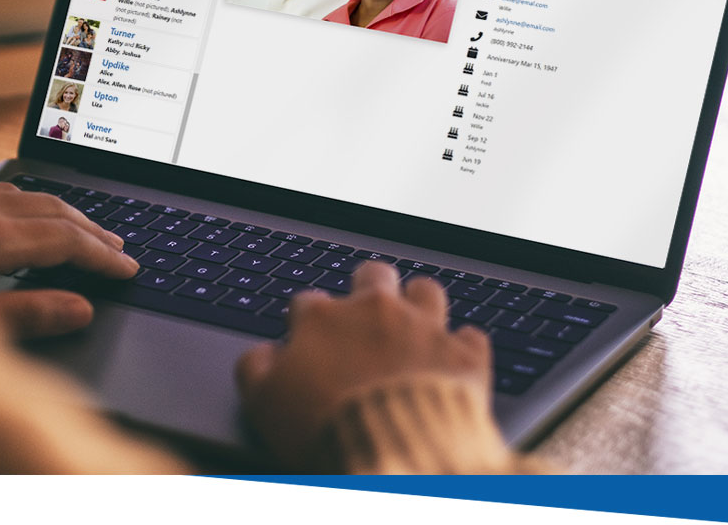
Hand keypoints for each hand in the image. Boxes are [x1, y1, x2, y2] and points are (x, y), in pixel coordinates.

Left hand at [0, 183, 137, 337]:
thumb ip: (27, 314)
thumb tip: (80, 309)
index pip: (66, 240)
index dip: (102, 256)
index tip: (129, 268)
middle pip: (55, 211)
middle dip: (93, 230)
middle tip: (122, 248)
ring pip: (28, 196)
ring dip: (64, 214)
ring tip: (87, 230)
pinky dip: (30, 203)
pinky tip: (27, 214)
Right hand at [236, 262, 490, 468]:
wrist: (393, 452)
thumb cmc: (325, 427)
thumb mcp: (264, 404)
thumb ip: (256, 370)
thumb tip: (261, 356)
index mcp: (323, 320)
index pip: (309, 302)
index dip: (307, 323)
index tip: (310, 343)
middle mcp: (374, 311)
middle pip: (372, 275)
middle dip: (369, 287)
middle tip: (367, 314)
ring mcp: (423, 328)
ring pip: (426, 291)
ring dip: (420, 305)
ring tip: (416, 325)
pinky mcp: (462, 355)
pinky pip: (471, 337)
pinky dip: (463, 348)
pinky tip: (454, 361)